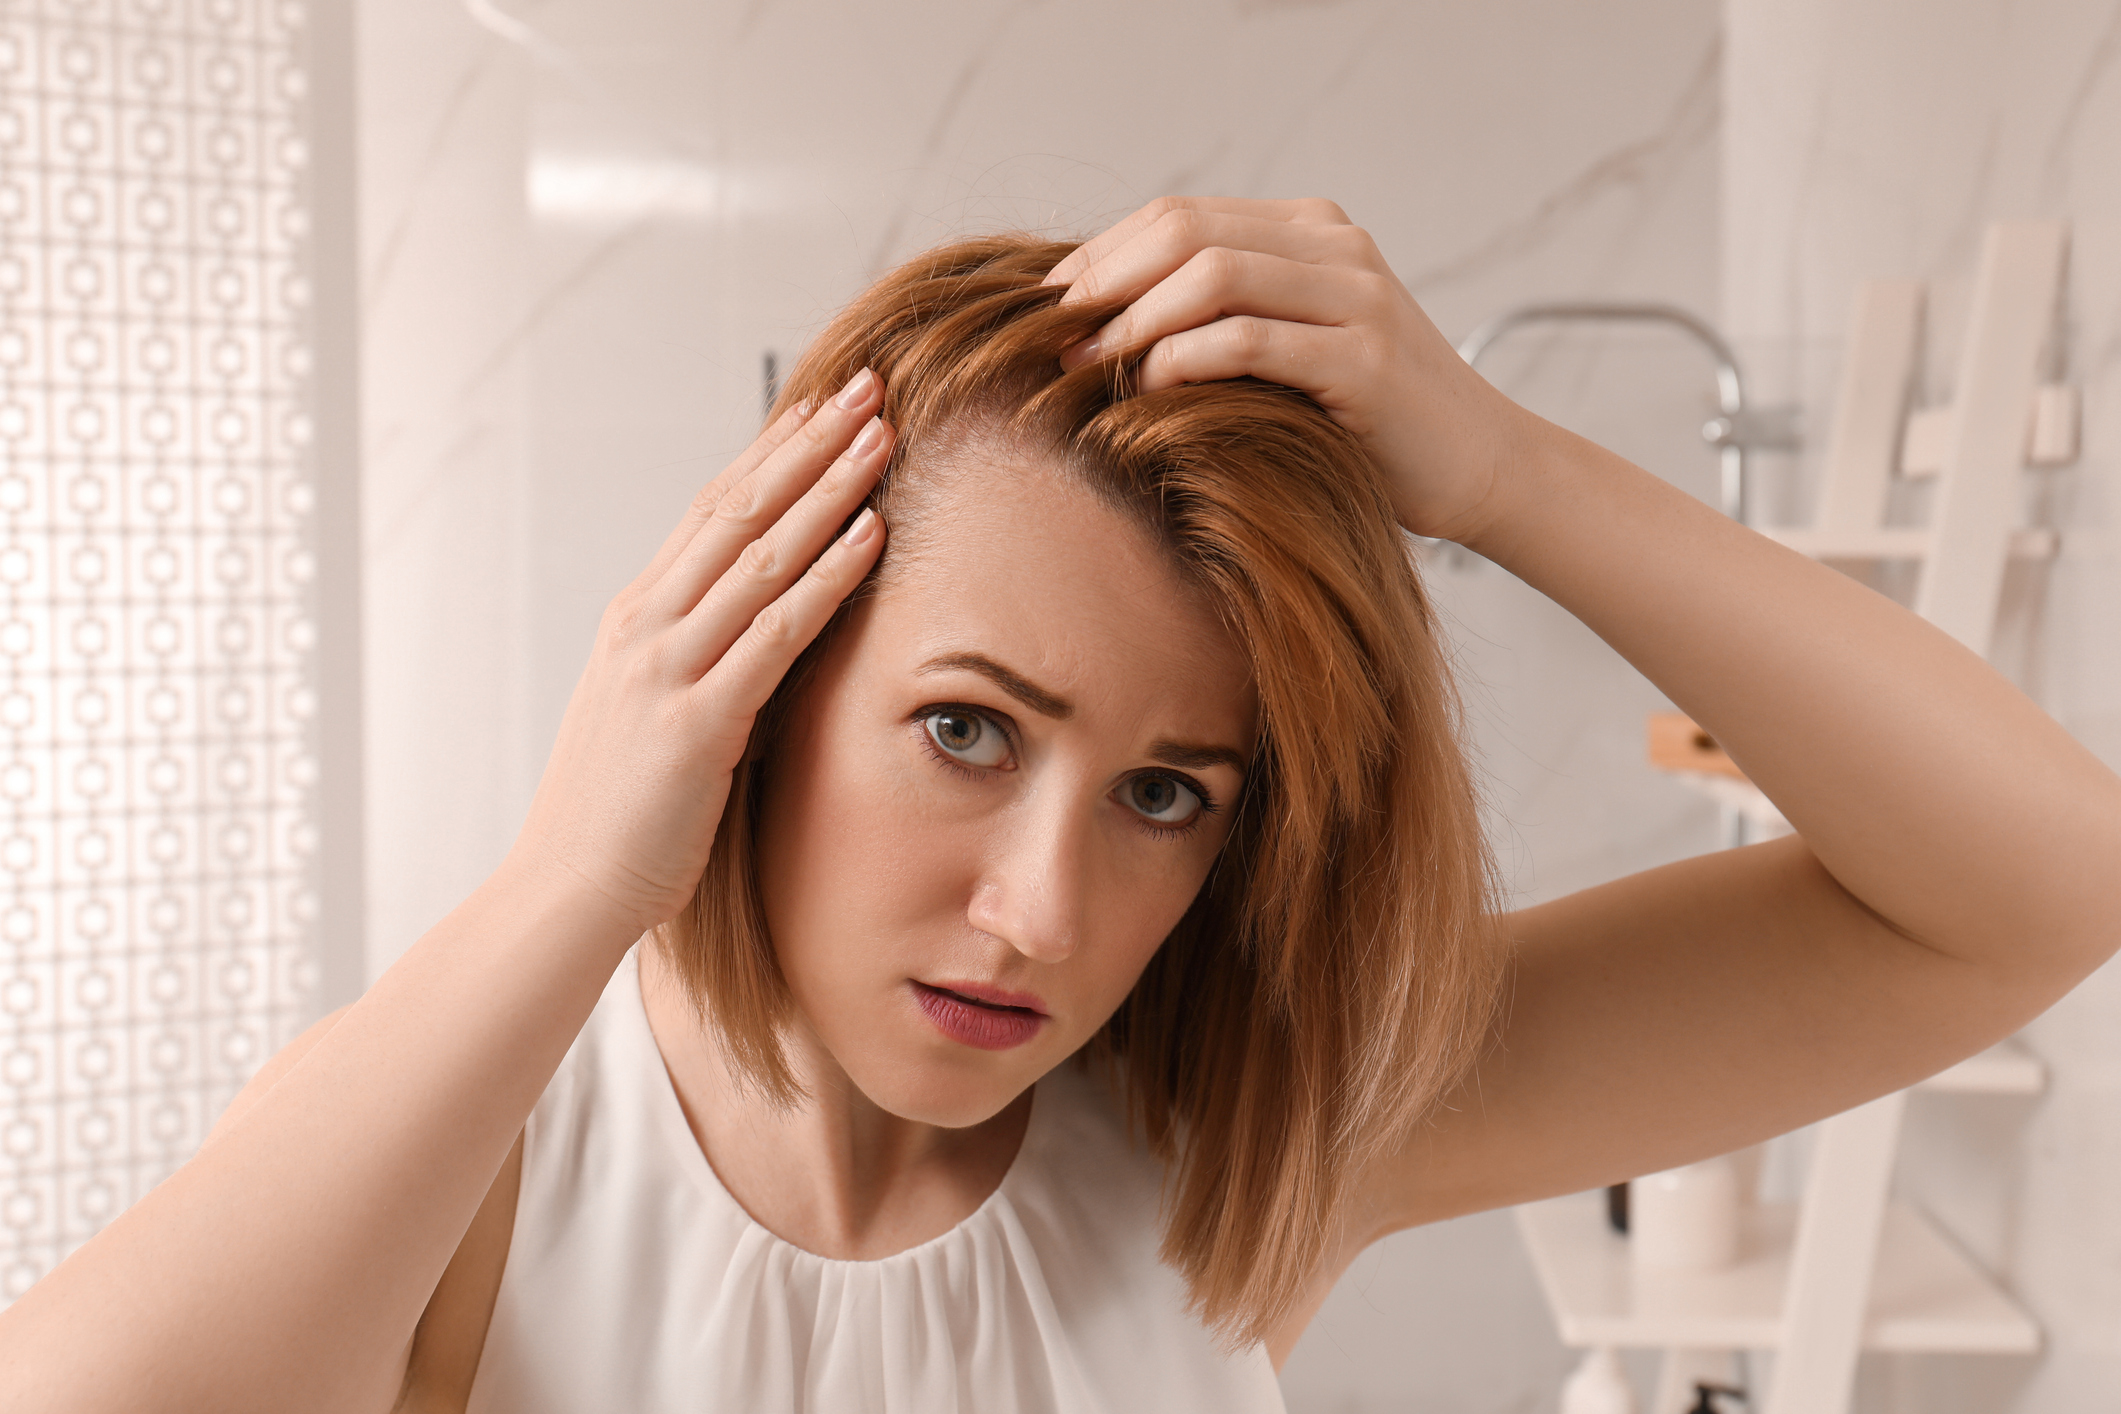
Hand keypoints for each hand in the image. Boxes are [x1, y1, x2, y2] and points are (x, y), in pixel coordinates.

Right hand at [509, 370, 892, 932]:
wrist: (565, 890)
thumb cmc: (618, 815)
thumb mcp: (650, 714)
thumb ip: (695, 663)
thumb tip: (754, 634)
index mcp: (636, 619)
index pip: (710, 512)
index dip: (770, 453)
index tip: (820, 407)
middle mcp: (647, 625)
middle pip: (737, 509)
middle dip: (807, 442)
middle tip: (866, 386)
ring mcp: (667, 668)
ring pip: (759, 553)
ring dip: (827, 488)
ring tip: (881, 435)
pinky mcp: (697, 721)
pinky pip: (775, 632)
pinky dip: (826, 576)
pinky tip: (871, 535)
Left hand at [1044, 196, 1530, 544]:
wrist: (1477, 465)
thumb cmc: (1363, 422)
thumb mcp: (1287, 352)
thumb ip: (1220, 321)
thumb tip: (1096, 328)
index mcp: (1310, 230)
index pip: (1179, 215)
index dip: (1101, 255)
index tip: (1046, 308)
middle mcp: (1335, 247)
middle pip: (1185, 231)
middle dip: (1104, 282)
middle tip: (1051, 336)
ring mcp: (1356, 297)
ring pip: (1213, 274)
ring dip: (1134, 319)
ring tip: (1088, 365)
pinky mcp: (1364, 360)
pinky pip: (1251, 340)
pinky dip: (1185, 359)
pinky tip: (1148, 389)